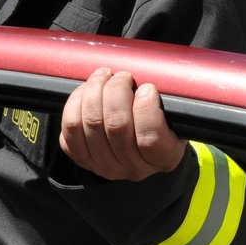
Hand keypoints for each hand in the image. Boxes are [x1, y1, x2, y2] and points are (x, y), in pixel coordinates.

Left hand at [59, 68, 185, 180]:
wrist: (138, 148)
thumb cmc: (160, 125)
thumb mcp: (175, 117)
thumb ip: (165, 105)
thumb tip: (145, 84)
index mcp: (163, 158)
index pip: (150, 139)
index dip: (146, 108)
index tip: (148, 87)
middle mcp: (132, 168)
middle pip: (116, 126)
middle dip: (116, 91)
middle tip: (122, 76)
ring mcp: (104, 166)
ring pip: (91, 123)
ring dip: (94, 91)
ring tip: (104, 76)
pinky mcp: (81, 158)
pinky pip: (70, 128)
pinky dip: (76, 103)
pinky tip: (87, 90)